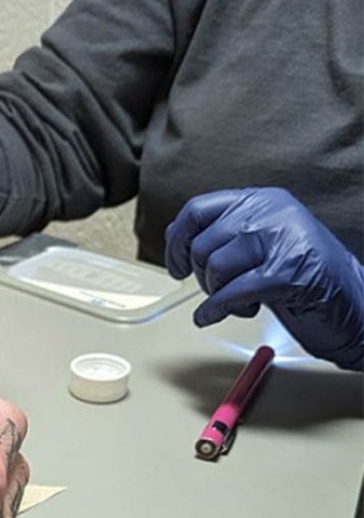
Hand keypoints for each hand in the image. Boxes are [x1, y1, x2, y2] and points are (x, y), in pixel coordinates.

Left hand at [165, 187, 363, 369]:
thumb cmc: (304, 277)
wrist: (355, 304)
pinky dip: (215, 310)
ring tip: (240, 303)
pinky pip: (232, 292)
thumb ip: (223, 233)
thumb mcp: (261, 243)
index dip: (177, 241)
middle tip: (221, 292)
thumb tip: (172, 234)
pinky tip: (212, 317)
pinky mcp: (290, 273)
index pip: (198, 210)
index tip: (176, 266)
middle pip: (203, 244)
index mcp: (263, 199)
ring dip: (217, 295)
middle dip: (203, 277)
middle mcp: (272, 212)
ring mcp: (284, 240)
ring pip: (216, 268)